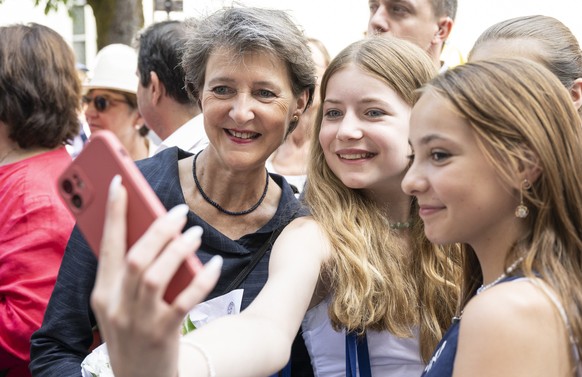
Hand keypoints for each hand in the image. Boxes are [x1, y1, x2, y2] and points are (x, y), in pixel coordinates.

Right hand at [91, 175, 221, 376]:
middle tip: (179, 211)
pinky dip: (201, 280)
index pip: (106, 245)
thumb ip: (129, 274)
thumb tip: (154, 232)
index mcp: (102, 294)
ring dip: (177, 249)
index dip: (113, 213)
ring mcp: (138, 322)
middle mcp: (115, 306)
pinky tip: (214, 264)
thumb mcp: (119, 306)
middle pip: (135, 257)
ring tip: (195, 232)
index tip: (120, 183)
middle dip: (156, 229)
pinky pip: (184, 301)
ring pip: (155, 275)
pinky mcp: (162, 335)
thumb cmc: (133, 335)